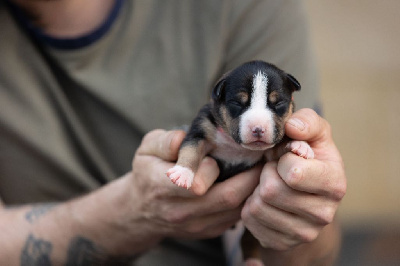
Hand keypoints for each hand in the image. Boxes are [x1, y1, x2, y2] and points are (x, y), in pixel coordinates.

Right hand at [129, 129, 260, 241]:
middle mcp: (179, 211)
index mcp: (161, 187)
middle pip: (226, 198)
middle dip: (249, 176)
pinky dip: (246, 200)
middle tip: (261, 158)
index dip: (211, 168)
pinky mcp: (208, 231)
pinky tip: (247, 184)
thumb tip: (184, 140)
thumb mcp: (147, 149)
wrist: (141, 209)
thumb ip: (165, 141)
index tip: (220, 154)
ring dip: (252, 189)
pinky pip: (236, 218)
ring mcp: (195, 225)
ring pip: (236, 210)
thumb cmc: (148, 172)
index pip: (193, 184)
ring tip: (259, 170)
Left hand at [241, 108, 346, 250]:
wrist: (304, 193)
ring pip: (257, 207)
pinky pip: (250, 221)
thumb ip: (307, 122)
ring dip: (256, 190)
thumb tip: (293, 127)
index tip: (286, 157)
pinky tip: (264, 200)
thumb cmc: (307, 157)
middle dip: (266, 174)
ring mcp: (303, 233)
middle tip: (274, 171)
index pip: (293, 173)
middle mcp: (324, 214)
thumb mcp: (313, 134)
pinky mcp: (283, 242)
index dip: (281, 160)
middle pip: (271, 191)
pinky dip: (250, 206)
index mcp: (334, 184)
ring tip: (270, 184)